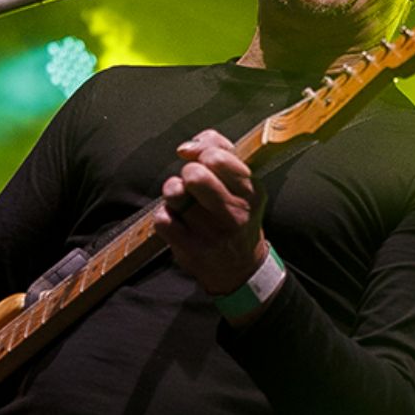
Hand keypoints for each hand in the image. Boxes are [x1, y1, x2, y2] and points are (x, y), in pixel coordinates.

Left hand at [154, 130, 269, 295]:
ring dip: (173, 192)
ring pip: (175, 194)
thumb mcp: (242, 183)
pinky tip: (176, 219)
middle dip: (188, 172)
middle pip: (195, 175)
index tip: (198, 158)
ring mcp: (213, 234)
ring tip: (182, 199)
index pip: (218, 157)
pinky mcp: (191, 250)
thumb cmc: (235, 215)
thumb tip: (187, 147)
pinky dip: (164, 215)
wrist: (238, 267)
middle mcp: (235, 213)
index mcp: (251, 192)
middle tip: (192, 182)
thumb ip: (220, 150)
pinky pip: (162, 219)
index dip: (201, 151)